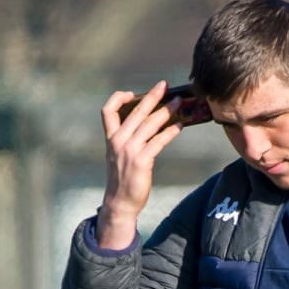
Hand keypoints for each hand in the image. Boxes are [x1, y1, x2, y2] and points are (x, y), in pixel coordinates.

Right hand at [97, 80, 183, 248]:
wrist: (120, 203)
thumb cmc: (123, 179)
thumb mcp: (119, 156)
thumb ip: (129, 140)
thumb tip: (152, 123)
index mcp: (111, 138)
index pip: (107, 110)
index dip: (119, 98)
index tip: (133, 93)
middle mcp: (118, 141)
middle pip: (136, 111)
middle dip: (152, 96)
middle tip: (165, 85)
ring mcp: (129, 150)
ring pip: (150, 123)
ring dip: (167, 110)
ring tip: (180, 103)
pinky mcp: (142, 160)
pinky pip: (159, 140)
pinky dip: (171, 131)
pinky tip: (181, 126)